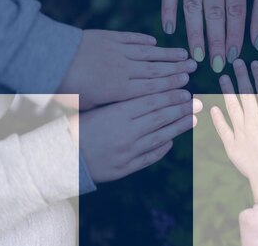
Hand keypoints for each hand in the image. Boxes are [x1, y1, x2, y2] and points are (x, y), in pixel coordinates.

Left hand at [57, 30, 195, 109]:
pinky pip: (131, 39)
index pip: (152, 88)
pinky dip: (144, 41)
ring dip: (168, 54)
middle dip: (177, 70)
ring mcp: (117, 51)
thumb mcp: (89, 106)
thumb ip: (111, 108)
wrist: (51, 60)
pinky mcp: (108, 37)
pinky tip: (155, 42)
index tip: (187, 86)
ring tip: (184, 55)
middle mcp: (123, 70)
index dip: (171, 86)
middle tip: (194, 69)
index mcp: (119, 90)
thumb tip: (127, 116)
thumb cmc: (66, 89)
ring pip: (149, 53)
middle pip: (156, 70)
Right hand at [70, 89, 200, 182]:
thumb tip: (148, 94)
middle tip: (197, 102)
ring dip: (178, 127)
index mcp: (117, 112)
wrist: (60, 158)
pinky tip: (172, 141)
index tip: (185, 91)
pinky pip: (150, 156)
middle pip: (159, 117)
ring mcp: (127, 151)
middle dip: (181, 109)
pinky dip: (163, 148)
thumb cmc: (76, 127)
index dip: (170, 96)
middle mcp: (125, 131)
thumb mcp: (97, 108)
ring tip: (192, 119)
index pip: (151, 101)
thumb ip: (121, 102)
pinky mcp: (125, 167)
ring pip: (159, 136)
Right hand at [162, 0, 248, 72]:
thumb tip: (242, 3)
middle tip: (219, 66)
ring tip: (197, 57)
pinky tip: (169, 29)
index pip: (237, 8)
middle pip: (216, 14)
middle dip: (218, 43)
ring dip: (196, 34)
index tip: (238, 53)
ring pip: (192, 8)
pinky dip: (168, 10)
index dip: (237, 34)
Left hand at [211, 60, 257, 202]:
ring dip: (228, 91)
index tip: (254, 64)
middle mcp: (254, 121)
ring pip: (233, 107)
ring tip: (223, 79)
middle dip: (242, 76)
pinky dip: (217, 118)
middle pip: (247, 94)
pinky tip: (213, 109)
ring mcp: (241, 132)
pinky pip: (222, 129)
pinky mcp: (232, 145)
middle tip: (237, 63)